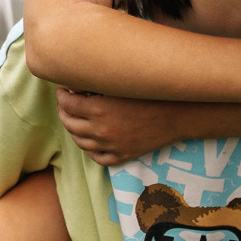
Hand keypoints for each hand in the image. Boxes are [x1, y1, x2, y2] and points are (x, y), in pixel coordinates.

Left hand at [57, 90, 188, 165]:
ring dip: (74, 129)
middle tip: (66, 103)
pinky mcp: (122, 156)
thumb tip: (72, 83)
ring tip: (75, 119)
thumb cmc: (151, 93)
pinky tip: (90, 139)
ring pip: (80, 142)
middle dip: (64, 111)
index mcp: (98, 109)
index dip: (62, 95)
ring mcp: (111, 146)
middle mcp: (101, 130)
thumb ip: (94, 84)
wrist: (178, 114)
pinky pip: (97, 157)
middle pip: (69, 124)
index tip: (63, 90)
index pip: (67, 104)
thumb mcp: (120, 84)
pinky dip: (89, 148)